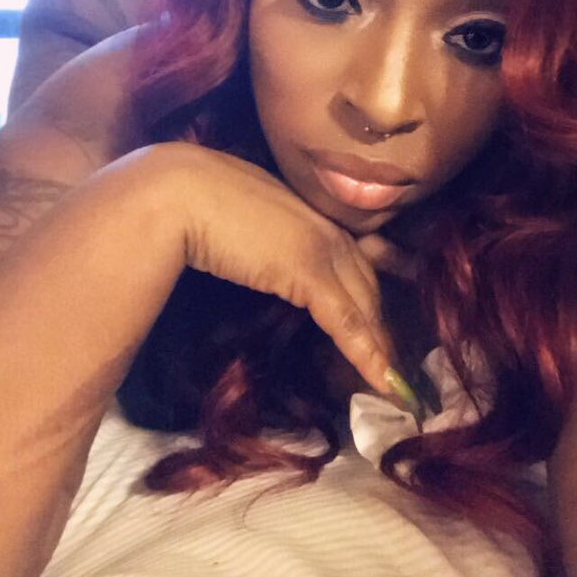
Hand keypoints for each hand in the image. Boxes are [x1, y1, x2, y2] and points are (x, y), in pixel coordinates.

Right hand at [164, 144, 398, 395]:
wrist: (181, 192)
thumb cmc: (197, 200)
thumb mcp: (246, 221)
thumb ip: (268, 237)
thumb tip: (262, 260)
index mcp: (313, 212)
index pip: (360, 259)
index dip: (374, 294)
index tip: (388, 323)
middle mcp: (328, 227)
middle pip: (369, 285)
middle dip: (383, 326)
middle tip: (394, 364)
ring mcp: (323, 247)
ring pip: (366, 306)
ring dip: (381, 347)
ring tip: (394, 384)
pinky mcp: (310, 271)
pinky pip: (347, 321)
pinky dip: (367, 354)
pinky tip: (381, 380)